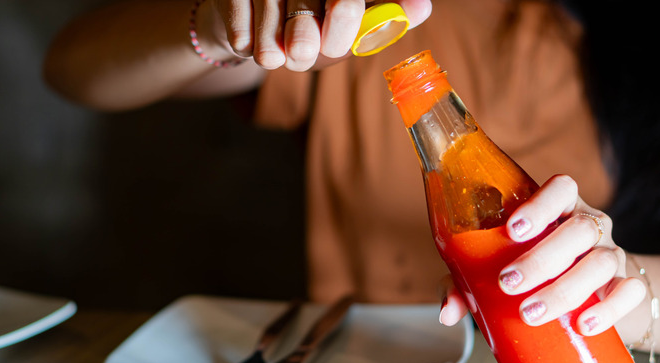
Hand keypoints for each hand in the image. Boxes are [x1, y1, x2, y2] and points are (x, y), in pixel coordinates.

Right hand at [210, 0, 432, 70]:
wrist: (247, 28)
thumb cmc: (306, 28)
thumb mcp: (346, 32)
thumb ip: (382, 19)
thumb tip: (423, 6)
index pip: (345, 2)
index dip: (345, 17)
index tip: (333, 46)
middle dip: (304, 29)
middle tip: (301, 56)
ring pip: (269, 3)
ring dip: (269, 38)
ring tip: (272, 59)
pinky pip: (236, 10)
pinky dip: (242, 33)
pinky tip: (246, 45)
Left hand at [439, 174, 646, 335]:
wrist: (587, 298)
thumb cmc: (531, 275)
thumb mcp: (496, 271)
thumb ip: (467, 284)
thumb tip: (447, 313)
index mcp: (559, 210)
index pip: (562, 188)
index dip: (540, 204)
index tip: (513, 230)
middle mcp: (589, 226)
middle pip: (577, 229)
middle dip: (540, 259)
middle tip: (508, 284)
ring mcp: (611, 254)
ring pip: (601, 261)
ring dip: (564, 289)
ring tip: (532, 313)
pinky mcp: (627, 285)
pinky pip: (630, 291)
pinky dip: (609, 308)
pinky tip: (585, 324)